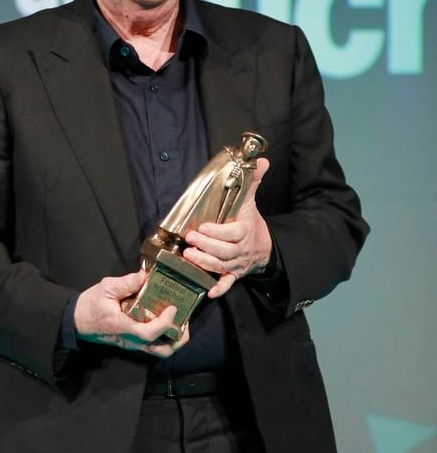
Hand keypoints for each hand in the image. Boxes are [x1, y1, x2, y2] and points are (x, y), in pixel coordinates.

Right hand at [74, 270, 189, 356]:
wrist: (77, 321)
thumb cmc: (90, 305)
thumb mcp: (105, 288)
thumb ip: (125, 283)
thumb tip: (144, 276)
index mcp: (123, 327)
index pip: (147, 333)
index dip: (164, 323)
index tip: (172, 308)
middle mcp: (131, 340)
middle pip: (161, 350)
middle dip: (178, 339)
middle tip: (185, 319)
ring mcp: (133, 343)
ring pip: (159, 350)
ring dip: (174, 339)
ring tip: (179, 321)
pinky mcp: (133, 342)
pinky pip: (154, 344)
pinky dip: (166, 336)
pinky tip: (167, 320)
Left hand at [182, 158, 271, 298]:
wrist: (264, 248)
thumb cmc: (251, 223)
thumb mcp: (251, 201)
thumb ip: (252, 181)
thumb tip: (262, 160)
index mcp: (244, 231)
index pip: (232, 233)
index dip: (218, 232)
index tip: (203, 227)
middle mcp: (240, 250)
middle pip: (224, 251)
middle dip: (206, 246)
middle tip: (190, 240)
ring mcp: (236, 264)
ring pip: (221, 266)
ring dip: (205, 263)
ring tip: (189, 257)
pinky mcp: (233, 275)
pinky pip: (227, 284)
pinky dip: (219, 289)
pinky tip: (208, 292)